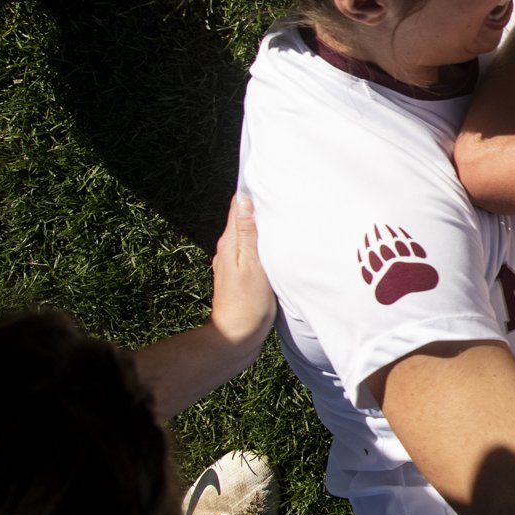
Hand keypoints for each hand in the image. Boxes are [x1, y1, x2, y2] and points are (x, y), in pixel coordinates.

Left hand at [208, 194, 276, 356]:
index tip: (270, 178)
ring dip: (264, 226)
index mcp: (231, 242)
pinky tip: (280, 246)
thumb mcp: (252, 264)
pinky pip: (254, 251)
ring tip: (286, 216)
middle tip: (284, 194)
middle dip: (261, 206)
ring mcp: (235, 263)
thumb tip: (246, 201)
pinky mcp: (244, 276)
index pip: (238, 206)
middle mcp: (229, 249)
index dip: (252, 191)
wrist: (237, 336)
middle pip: (245, 218)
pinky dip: (266, 243)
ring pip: (250, 235)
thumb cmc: (247, 303)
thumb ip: (249, 233)